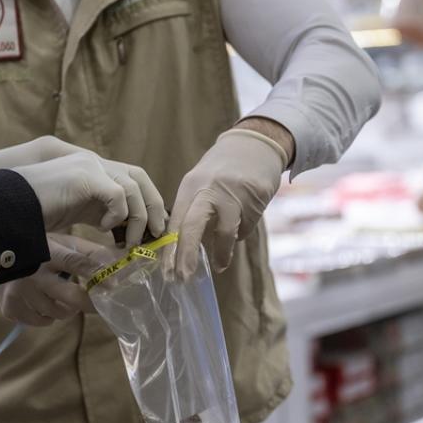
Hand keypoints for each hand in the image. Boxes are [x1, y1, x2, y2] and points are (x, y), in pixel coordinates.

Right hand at [0, 137, 165, 247]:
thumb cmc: (35, 214)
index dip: (148, 202)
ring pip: (132, 187)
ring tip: (131, 242)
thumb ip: (100, 215)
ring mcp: (89, 167)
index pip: (133, 179)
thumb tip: (127, 235)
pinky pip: (117, 193)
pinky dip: (117, 214)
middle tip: (157, 235)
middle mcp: (94, 165)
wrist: (8, 205)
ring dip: (138, 217)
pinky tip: (104, 229)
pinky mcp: (84, 176)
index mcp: (94, 174)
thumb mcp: (75, 213)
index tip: (154, 230)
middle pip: (139, 177)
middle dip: (153, 206)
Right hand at [0, 235, 111, 326]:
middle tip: (98, 305)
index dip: (97, 274)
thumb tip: (120, 261)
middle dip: (89, 304)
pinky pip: (40, 321)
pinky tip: (44, 304)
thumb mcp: (60, 243)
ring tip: (63, 298)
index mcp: (48, 251)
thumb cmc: (36, 248)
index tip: (115, 286)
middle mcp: (33, 272)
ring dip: (66, 309)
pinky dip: (47, 316)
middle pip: (71, 298)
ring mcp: (20, 292)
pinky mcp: (10, 307)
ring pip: (57, 313)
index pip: (77, 263)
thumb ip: (89, 252)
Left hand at [167, 128, 287, 278]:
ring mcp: (233, 192)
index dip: (170, 249)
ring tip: (219, 265)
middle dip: (186, 255)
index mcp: (191, 186)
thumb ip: (192, 211)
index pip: (176, 222)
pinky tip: (243, 222)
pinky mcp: (254, 197)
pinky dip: (242, 232)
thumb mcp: (200, 184)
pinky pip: (246, 227)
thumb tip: (183, 248)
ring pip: (225, 232)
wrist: (255, 145)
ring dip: (222, 253)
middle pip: (193, 226)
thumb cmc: (222, 171)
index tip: (167, 273)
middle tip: (183, 277)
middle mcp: (209, 188)